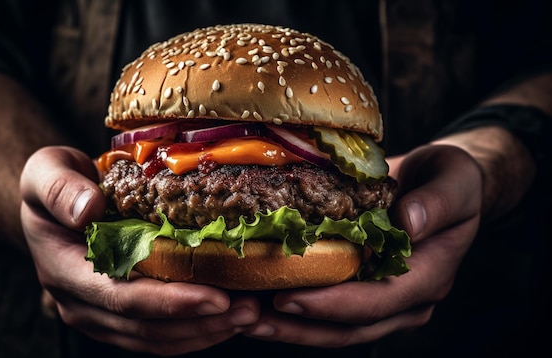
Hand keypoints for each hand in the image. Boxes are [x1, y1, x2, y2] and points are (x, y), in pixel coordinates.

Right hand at [20, 146, 258, 354]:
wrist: (52, 203)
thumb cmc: (53, 183)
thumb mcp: (46, 171)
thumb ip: (59, 188)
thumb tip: (88, 210)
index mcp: (64, 271)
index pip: (120, 297)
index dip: (170, 302)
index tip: (217, 297)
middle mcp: (81, 303)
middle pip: (145, 327)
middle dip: (201, 322)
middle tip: (250, 309)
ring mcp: (99, 315)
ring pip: (156, 339)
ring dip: (205, 332)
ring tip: (249, 314)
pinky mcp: (118, 316)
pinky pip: (158, 335)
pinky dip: (195, 330)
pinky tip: (227, 318)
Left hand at [243, 144, 481, 346]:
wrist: (441, 185)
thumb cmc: (451, 181)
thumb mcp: (454, 180)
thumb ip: (437, 203)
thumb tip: (409, 223)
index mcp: (430, 276)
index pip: (380, 301)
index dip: (334, 304)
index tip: (289, 297)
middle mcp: (406, 300)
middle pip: (350, 327)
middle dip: (299, 326)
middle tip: (251, 319)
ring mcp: (384, 301)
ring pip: (334, 328)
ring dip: (289, 328)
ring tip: (244, 320)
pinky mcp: (363, 291)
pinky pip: (327, 310)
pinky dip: (294, 311)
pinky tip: (259, 301)